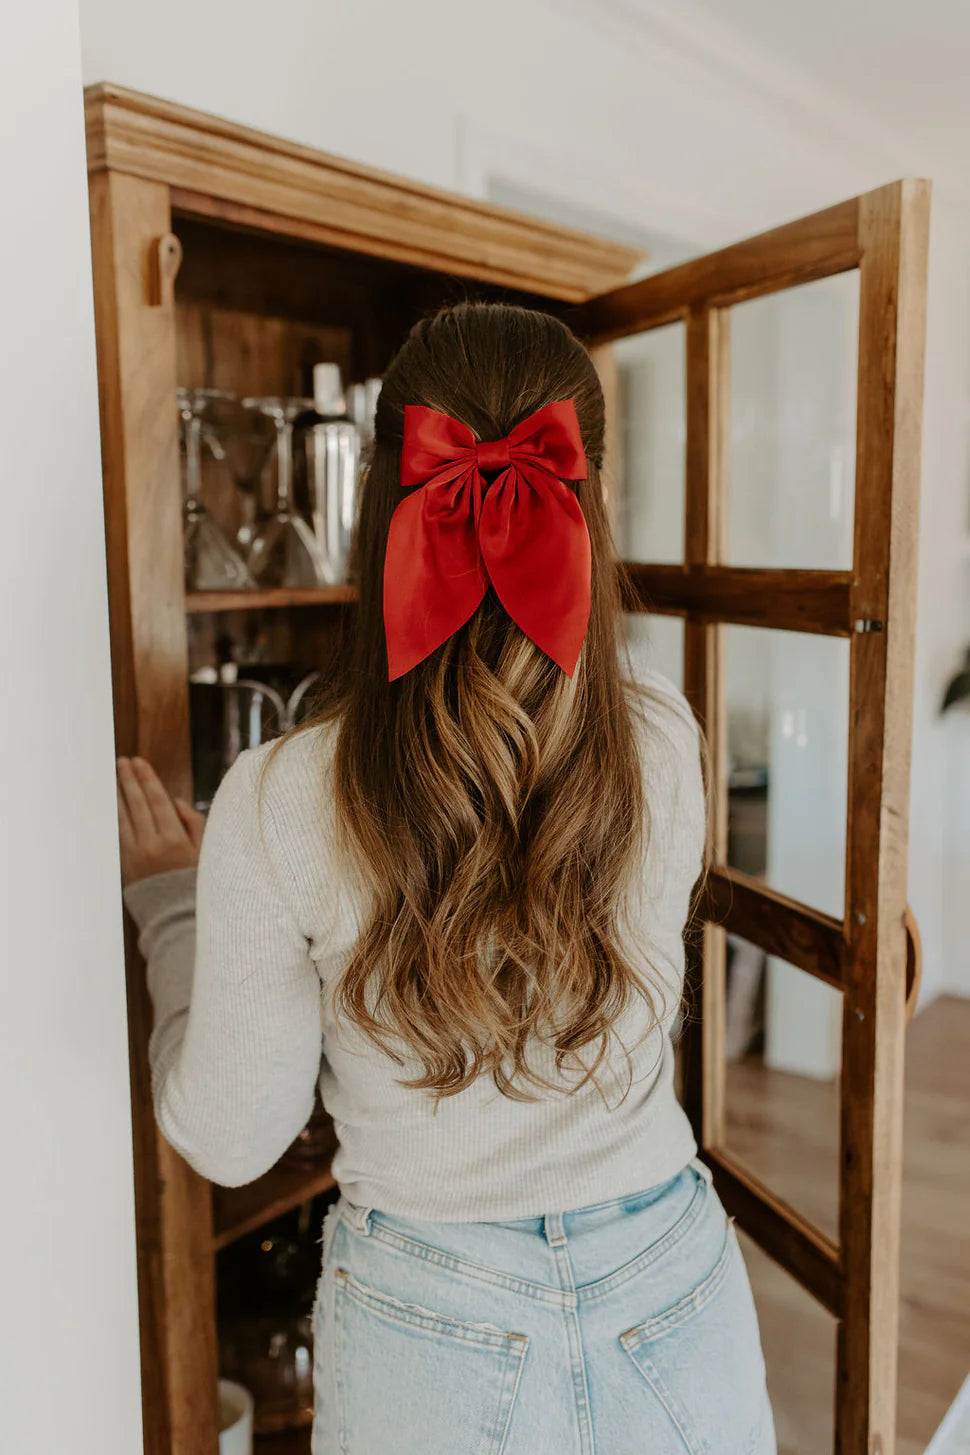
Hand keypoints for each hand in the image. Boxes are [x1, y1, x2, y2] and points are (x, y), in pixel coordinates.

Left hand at [116, 756, 206, 886]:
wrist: (177, 917)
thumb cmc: (196, 882)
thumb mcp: (206, 851)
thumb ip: (193, 823)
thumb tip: (176, 801)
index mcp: (175, 839)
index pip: (158, 800)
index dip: (147, 779)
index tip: (139, 762)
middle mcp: (152, 845)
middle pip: (138, 804)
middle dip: (129, 780)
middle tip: (123, 762)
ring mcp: (136, 855)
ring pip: (124, 818)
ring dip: (118, 795)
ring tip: (114, 777)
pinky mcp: (126, 865)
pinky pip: (118, 835)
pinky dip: (115, 817)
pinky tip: (113, 805)